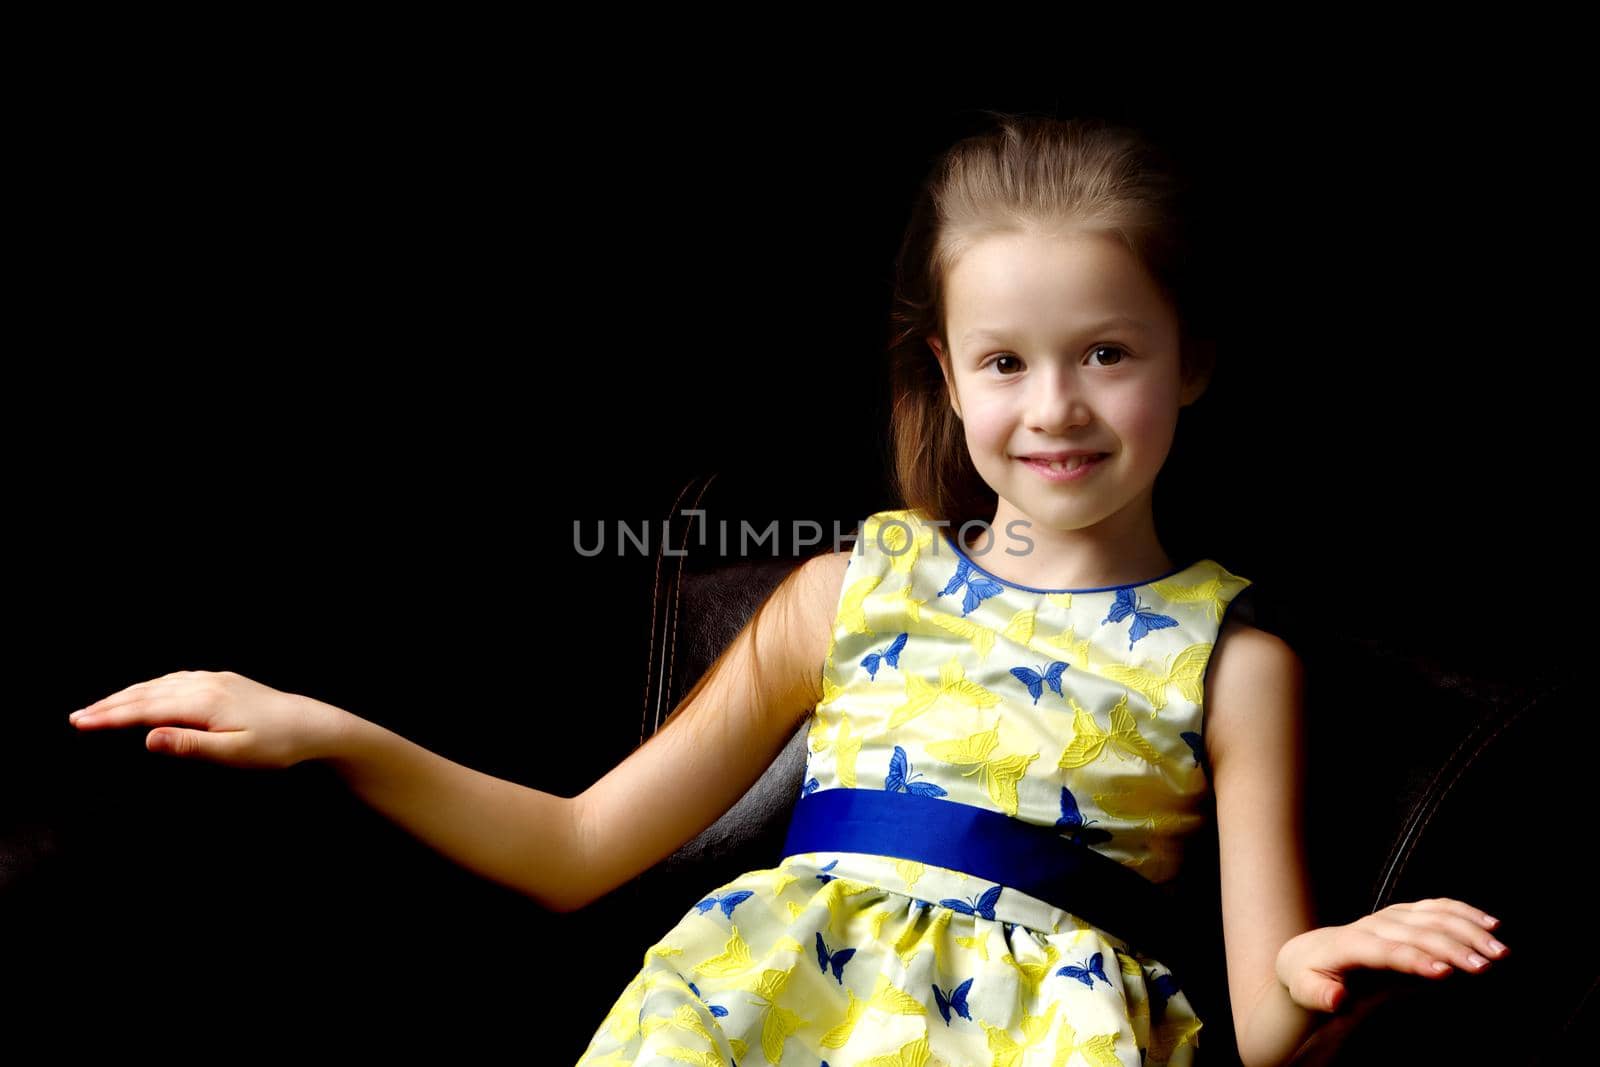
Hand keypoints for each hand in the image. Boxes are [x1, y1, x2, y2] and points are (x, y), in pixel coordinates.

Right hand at [69, 669, 348, 769]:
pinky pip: (178, 679)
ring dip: (128, 694)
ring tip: (102, 707)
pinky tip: (149, 691)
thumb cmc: (278, 745)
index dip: (108, 717)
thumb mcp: (234, 753)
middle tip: (76, 717)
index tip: (78, 724)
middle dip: (109, 705)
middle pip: (146, 693)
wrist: (316, 725)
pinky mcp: (226, 681)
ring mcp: (216, 679)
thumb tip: (146, 738)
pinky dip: (154, 686)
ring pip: (160, 684)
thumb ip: (189, 745)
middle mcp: (205, 684)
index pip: (143, 709)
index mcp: (202, 702)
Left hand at [1274, 898, 1509, 1013]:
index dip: (1415, 959)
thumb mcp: (1305, 989)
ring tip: (1499, 949)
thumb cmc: (1309, 978)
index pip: (1387, 950)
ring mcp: (1390, 916)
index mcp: (1350, 945)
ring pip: (1433, 916)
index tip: (1445, 973)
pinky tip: (1491, 923)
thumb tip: (1337, 998)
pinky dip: (1464, 911)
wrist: (1306, 953)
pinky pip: (1437, 906)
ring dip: (1468, 929)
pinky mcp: (1403, 913)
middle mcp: (1373, 925)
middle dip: (1453, 947)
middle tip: (1486, 966)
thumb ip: (1319, 995)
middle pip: (1418, 932)